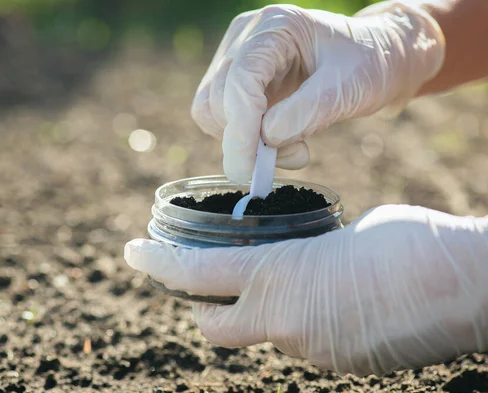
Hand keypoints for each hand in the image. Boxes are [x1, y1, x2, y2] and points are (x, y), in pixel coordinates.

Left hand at [125, 205, 487, 375]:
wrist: (468, 287)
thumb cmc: (409, 244)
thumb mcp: (341, 236)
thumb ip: (305, 253)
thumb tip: (298, 264)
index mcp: (279, 277)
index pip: (194, 275)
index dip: (156, 264)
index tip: (131, 252)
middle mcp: (284, 323)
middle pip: (211, 324)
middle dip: (196, 305)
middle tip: (200, 278)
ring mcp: (310, 352)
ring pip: (260, 334)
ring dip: (257, 312)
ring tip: (282, 280)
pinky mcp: (338, 366)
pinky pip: (300, 345)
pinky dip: (297, 324)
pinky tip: (324, 302)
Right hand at [191, 1, 444, 183]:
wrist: (377, 58)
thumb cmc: (370, 64)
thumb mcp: (350, 86)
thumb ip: (309, 111)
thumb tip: (266, 138)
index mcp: (276, 26)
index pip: (240, 78)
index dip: (240, 128)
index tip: (249, 169)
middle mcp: (247, 38)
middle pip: (216, 99)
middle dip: (245, 140)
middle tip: (294, 157)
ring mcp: (238, 59)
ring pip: (211, 112)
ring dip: (244, 144)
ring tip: (293, 148)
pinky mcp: (238, 84)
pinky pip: (222, 120)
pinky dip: (245, 142)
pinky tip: (281, 142)